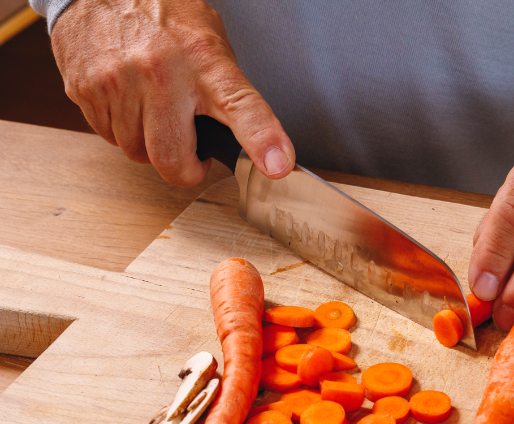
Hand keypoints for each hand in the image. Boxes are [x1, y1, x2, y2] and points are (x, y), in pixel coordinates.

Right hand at [51, 0, 293, 185]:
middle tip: (192, 156)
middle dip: (185, 169)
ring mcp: (119, 82)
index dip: (262, 140)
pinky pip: (108, 136)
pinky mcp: (86, 89)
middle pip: (172, 158)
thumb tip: (249, 137)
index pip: (242, 106)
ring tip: (154, 111)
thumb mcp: (209, 41)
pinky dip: (121, 130)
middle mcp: (161, 72)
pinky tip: (128, 101)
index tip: (278, 166)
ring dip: (150, 145)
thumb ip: (226, 88)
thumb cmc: (163, 15)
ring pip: (137, 152)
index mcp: (204, 60)